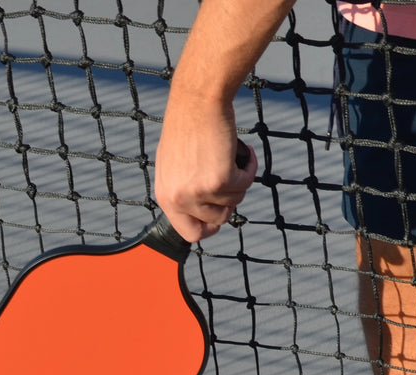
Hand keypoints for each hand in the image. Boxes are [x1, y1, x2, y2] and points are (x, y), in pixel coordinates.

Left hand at [153, 101, 256, 242]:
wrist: (197, 101)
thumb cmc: (187, 126)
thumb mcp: (175, 166)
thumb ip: (183, 192)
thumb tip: (201, 212)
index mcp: (166, 197)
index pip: (190, 233)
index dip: (210, 227)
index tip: (221, 213)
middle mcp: (179, 198)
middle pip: (218, 219)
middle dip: (229, 199)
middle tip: (230, 176)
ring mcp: (199, 192)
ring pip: (235, 201)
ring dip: (240, 179)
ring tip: (232, 157)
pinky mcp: (220, 180)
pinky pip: (246, 183)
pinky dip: (250, 166)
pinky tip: (244, 151)